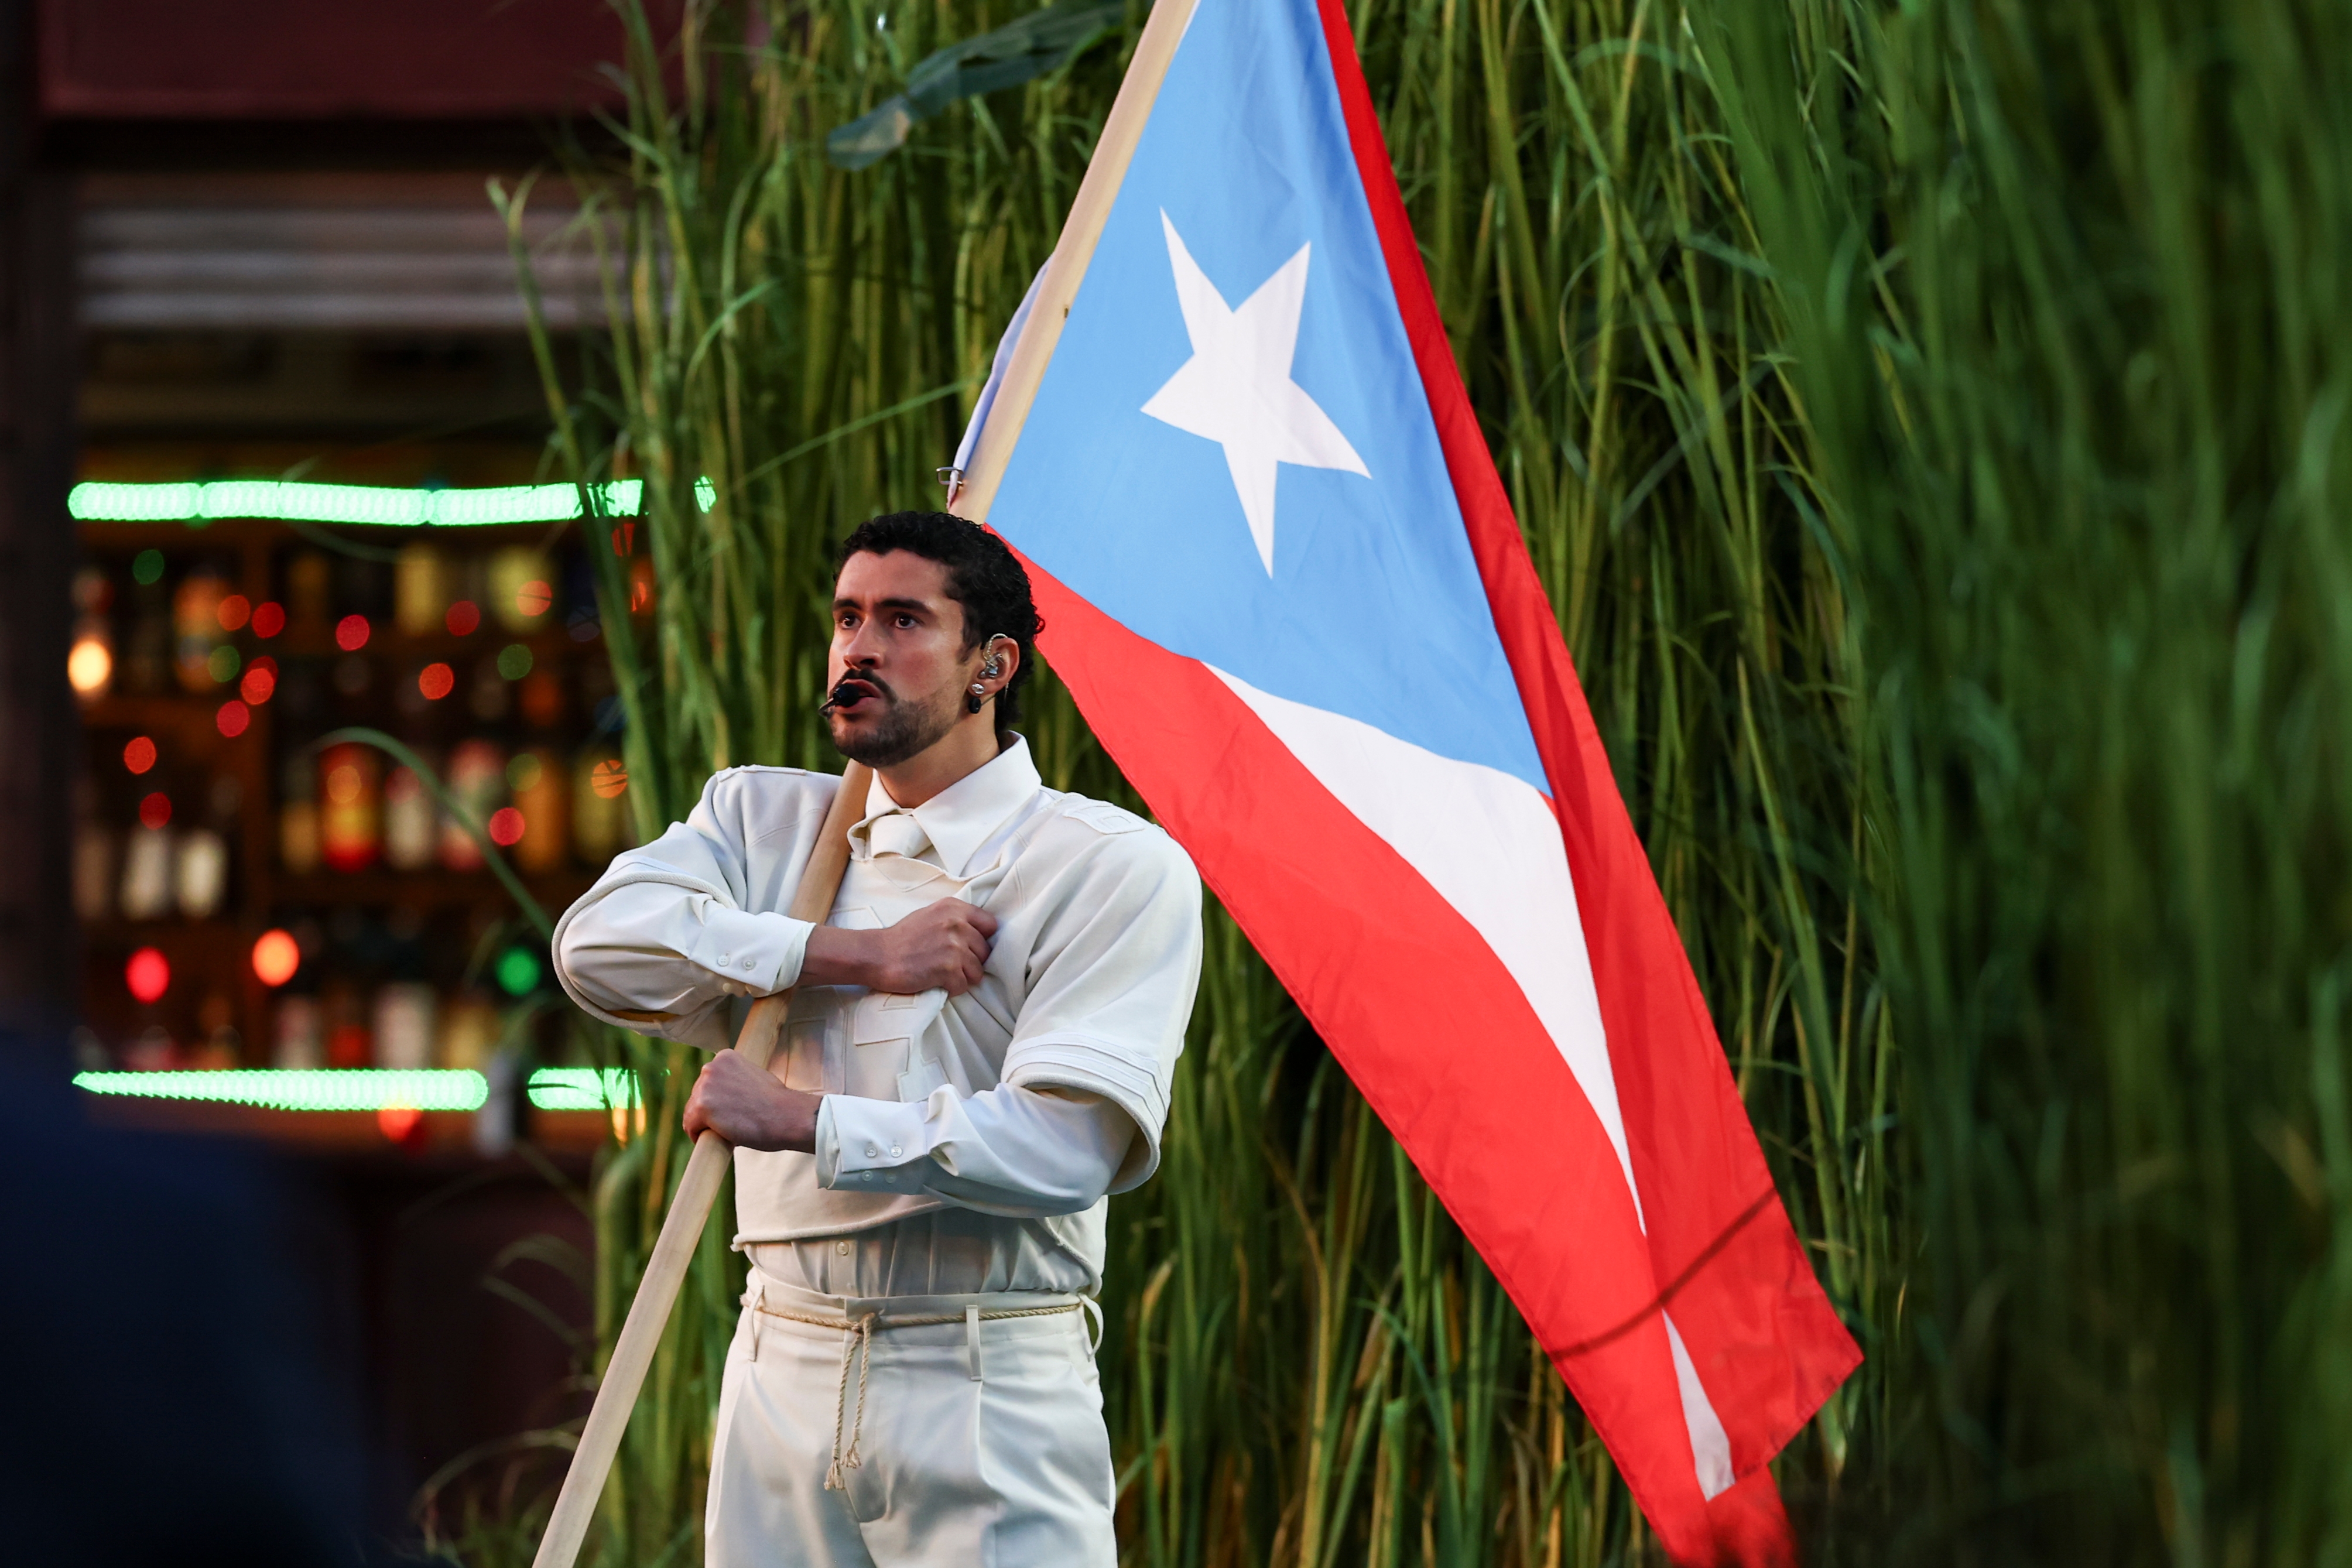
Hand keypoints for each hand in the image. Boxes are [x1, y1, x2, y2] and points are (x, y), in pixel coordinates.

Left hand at [682, 1048, 819, 1151]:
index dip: (717, 1098)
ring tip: (724, 1131)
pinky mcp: (701, 1107)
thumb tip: (725, 1096)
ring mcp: (705, 1086)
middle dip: (709, 1111)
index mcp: (724, 1057)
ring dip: (704, 1124)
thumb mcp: (754, 1076)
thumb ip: (735, 1080)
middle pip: (697, 1095)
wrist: (787, 1116)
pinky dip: (698, 1135)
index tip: (728, 1109)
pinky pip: (690, 1126)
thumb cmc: (777, 1102)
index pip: (709, 1081)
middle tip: (728, 1123)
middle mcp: (711, 1067)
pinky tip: (713, 1139)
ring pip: (692, 1111)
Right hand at [803, 898, 997, 995]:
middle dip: (971, 962)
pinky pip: (964, 986)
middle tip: (950, 965)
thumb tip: (979, 933)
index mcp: (954, 908)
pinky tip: (937, 983)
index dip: (982, 940)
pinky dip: (952, 989)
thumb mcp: (931, 915)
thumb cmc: (902, 938)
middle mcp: (957, 924)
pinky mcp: (948, 968)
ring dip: (962, 978)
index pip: (991, 925)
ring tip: (942, 975)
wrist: (877, 955)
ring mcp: (954, 946)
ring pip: (977, 972)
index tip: (970, 948)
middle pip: (985, 952)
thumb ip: (956, 919)